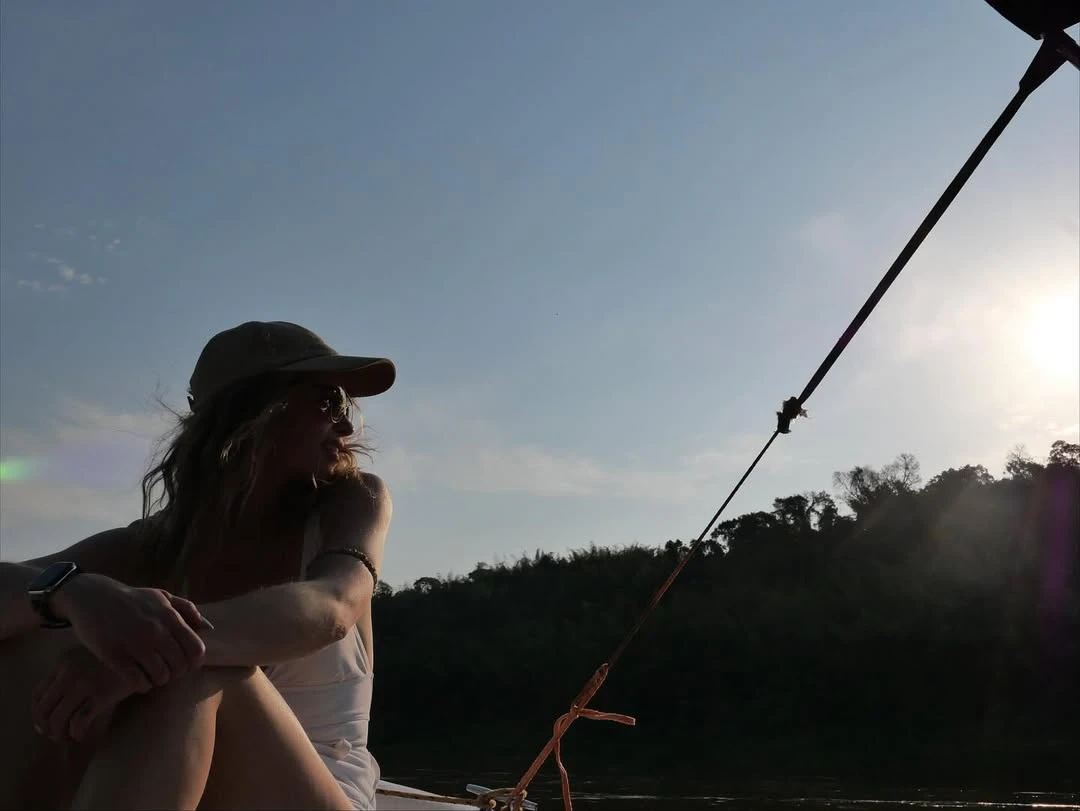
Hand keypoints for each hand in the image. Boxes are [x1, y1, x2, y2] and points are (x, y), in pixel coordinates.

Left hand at [31, 645, 131, 743]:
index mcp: (64, 662)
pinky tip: (82, 736)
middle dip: (46, 727)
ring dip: (60, 734)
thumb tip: (57, 704)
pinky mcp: (102, 694)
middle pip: (45, 708)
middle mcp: (69, 672)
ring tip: (68, 739)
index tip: (43, 725)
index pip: (38, 693)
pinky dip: (77, 733)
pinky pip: (79, 721)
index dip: (37, 714)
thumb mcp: (89, 658)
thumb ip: (73, 673)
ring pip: (59, 718)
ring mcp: (85, 683)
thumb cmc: (118, 659)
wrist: (145, 654)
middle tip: (55, 736)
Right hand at [54, 573, 209, 693]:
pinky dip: (142, 685)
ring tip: (152, 674)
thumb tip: (208, 628)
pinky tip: (138, 679)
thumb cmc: (132, 599)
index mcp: (169, 617)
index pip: (196, 649)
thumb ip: (188, 609)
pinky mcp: (114, 655)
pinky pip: (137, 682)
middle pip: (180, 666)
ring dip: (159, 680)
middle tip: (167, 670)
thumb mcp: (162, 596)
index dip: (194, 662)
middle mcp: (155, 631)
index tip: (185, 664)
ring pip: (161, 677)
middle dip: (176, 673)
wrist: (93, 597)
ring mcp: (134, 644)